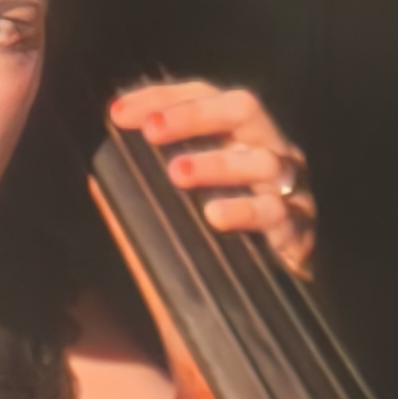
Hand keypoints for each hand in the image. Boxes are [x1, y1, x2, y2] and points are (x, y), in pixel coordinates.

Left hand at [112, 80, 315, 274]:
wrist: (267, 303)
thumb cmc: (218, 242)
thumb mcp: (178, 210)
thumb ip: (144, 193)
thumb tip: (99, 178)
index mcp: (238, 136)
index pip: (204, 95)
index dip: (162, 97)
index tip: (119, 113)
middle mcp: (268, 150)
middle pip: (243, 109)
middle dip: (195, 114)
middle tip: (152, 130)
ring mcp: (288, 187)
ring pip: (262, 160)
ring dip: (217, 163)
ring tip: (178, 173)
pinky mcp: (298, 228)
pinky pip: (276, 213)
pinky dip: (244, 210)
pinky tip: (215, 215)